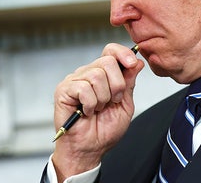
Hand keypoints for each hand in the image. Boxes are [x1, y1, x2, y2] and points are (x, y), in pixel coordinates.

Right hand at [51, 43, 143, 180]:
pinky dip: (90, 103)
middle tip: (111, 102)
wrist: (89, 149)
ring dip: (102, 98)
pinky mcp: (64, 90)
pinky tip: (86, 112)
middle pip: (108, 61)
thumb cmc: (104, 130)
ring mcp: (75, 80)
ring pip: (97, 75)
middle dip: (117, 85)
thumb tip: (137, 62)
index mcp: (103, 75)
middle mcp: (88, 73)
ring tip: (97, 109)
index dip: (123, 53)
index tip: (132, 64)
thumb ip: (129, 83)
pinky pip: (83, 88)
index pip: (111, 51)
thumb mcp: (124, 105)